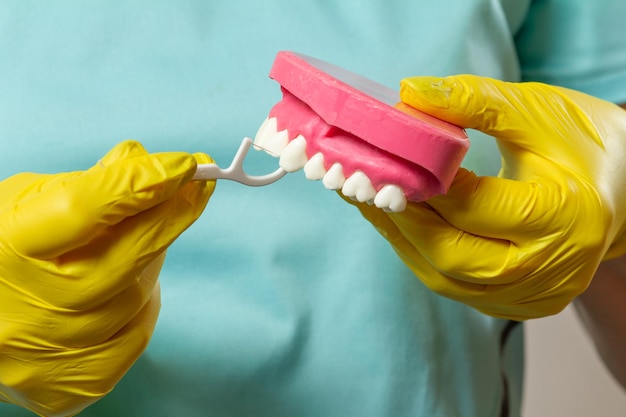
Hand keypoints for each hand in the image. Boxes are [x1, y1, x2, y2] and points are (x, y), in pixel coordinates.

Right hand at [0, 140, 213, 416]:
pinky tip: (128, 286)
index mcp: (10, 249)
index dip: (140, 183)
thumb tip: (144, 164)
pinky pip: (137, 333)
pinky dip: (141, 303)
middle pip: (126, 257)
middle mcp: (31, 308)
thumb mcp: (23, 204)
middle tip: (199, 186)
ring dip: (152, 258)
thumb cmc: (1, 256)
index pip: (83, 209)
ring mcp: (55, 352)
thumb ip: (85, 184)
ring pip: (139, 294)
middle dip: (173, 215)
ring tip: (140, 237)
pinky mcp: (78, 384)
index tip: (185, 163)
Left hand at [348, 74, 625, 319]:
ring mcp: (531, 295)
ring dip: (401, 237)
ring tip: (368, 200)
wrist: (621, 191)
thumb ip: (474, 102)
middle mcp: (548, 269)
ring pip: (444, 277)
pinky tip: (398, 221)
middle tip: (359, 184)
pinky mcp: (514, 305)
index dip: (421, 185)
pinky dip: (419, 252)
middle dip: (400, 218)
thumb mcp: (535, 111)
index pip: (473, 207)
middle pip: (451, 254)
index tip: (380, 159)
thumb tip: (410, 93)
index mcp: (565, 218)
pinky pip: (451, 284)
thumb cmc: (581, 145)